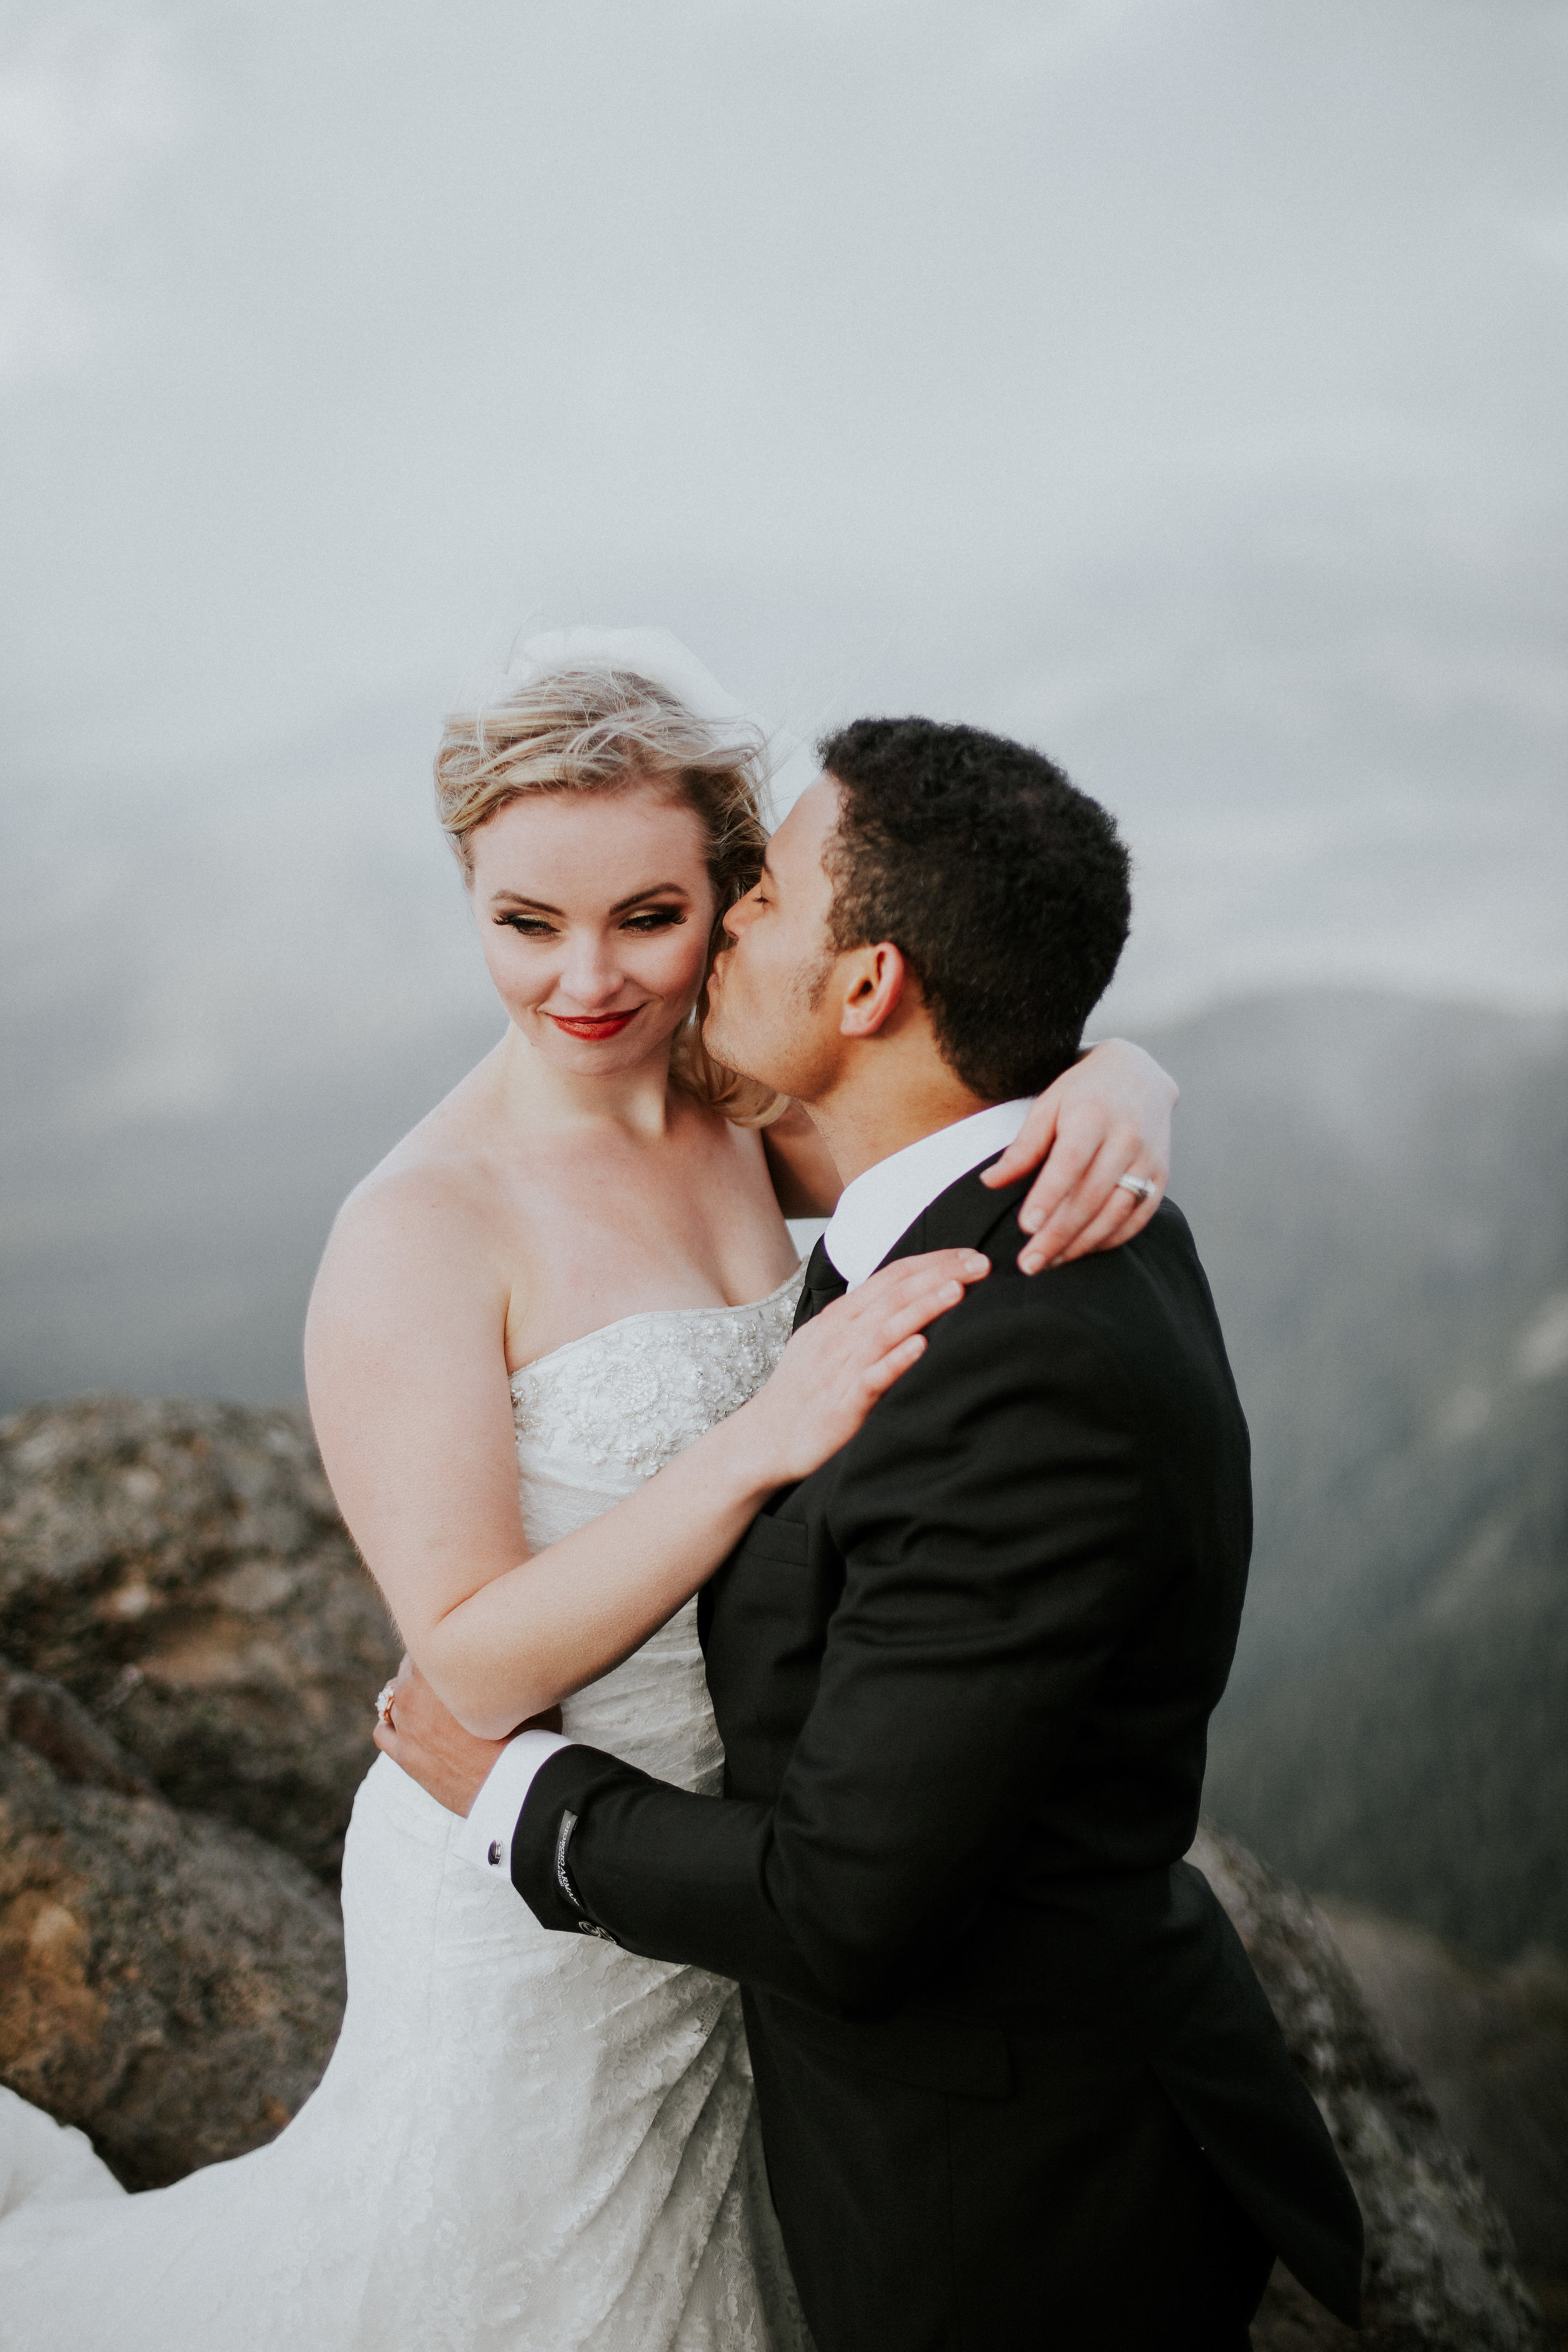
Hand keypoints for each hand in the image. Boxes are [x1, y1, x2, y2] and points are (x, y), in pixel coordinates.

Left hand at [372, 1655, 562, 1817]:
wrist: (517, 1784)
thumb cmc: (529, 1730)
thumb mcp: (523, 1685)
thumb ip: (507, 1663)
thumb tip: (516, 1649)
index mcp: (439, 1664)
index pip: (430, 1637)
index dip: (446, 1644)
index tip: (460, 1651)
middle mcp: (413, 1689)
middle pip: (410, 1667)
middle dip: (428, 1672)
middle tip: (452, 1682)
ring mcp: (406, 1724)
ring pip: (393, 1696)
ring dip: (409, 1697)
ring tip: (434, 1708)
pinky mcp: (404, 1756)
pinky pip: (382, 1732)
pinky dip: (394, 1726)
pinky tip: (413, 1729)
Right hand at [733, 1249, 988, 1486]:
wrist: (763, 1440)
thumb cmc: (801, 1394)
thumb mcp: (826, 1344)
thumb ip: (862, 1322)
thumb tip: (902, 1302)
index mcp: (840, 1318)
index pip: (890, 1278)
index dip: (931, 1262)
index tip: (969, 1256)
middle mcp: (840, 1336)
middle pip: (894, 1294)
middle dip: (939, 1275)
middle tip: (981, 1263)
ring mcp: (839, 1368)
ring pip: (885, 1329)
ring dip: (922, 1307)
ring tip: (957, 1290)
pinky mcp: (841, 1404)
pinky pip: (871, 1378)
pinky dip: (896, 1360)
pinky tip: (921, 1346)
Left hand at [980, 1038, 1175, 1272]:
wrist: (1138, 1074)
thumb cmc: (1083, 1092)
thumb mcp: (1047, 1106)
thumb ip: (1023, 1147)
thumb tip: (989, 1182)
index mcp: (1092, 1116)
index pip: (1070, 1163)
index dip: (1049, 1196)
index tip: (1027, 1227)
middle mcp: (1126, 1138)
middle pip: (1091, 1196)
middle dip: (1058, 1234)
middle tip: (1029, 1264)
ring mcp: (1148, 1159)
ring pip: (1116, 1213)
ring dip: (1082, 1244)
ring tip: (1050, 1262)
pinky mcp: (1161, 1176)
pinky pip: (1137, 1217)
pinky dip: (1110, 1239)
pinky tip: (1082, 1250)